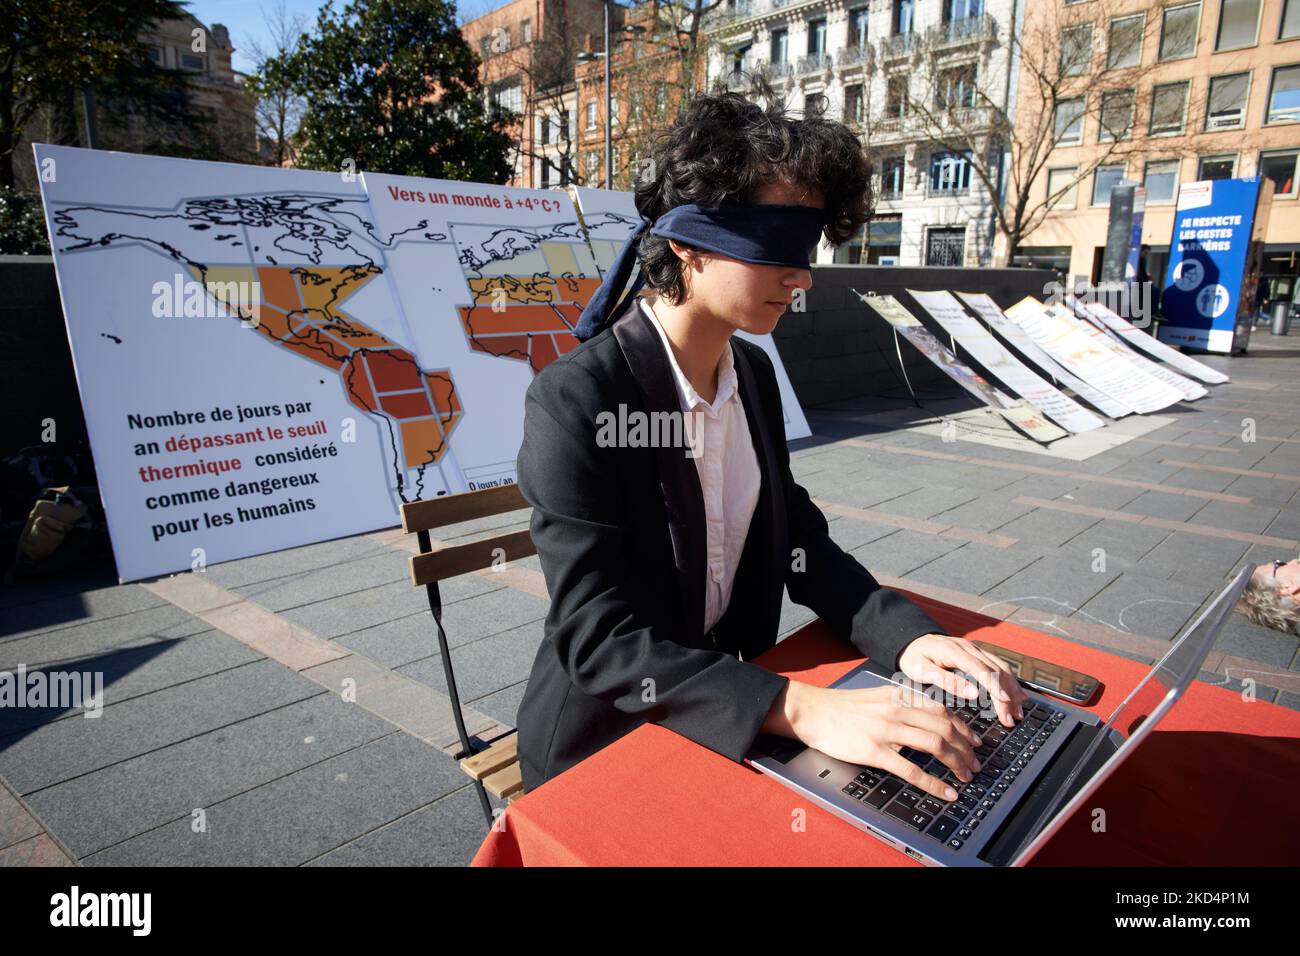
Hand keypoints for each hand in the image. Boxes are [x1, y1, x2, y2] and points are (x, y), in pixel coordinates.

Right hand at [795, 683, 982, 801]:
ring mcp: (887, 730)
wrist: (813, 712)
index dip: (964, 727)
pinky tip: (945, 792)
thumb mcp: (877, 697)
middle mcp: (897, 710)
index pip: (942, 710)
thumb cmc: (842, 707)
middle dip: (966, 748)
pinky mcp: (875, 751)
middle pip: (945, 727)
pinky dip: (933, 783)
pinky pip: (911, 769)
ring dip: (956, 762)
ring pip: (935, 745)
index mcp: (899, 696)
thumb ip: (902, 705)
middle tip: (975, 763)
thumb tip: (926, 720)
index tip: (975, 741)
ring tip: (965, 776)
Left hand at [896, 633, 1028, 727]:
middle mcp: (969, 648)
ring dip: (1012, 689)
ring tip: (1018, 711)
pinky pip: (999, 666)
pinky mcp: (978, 654)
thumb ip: (947, 681)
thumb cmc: (914, 658)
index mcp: (953, 650)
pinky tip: (1018, 695)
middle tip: (1010, 719)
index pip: (980, 668)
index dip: (994, 685)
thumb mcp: (922, 671)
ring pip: (1001, 668)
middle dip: (1006, 695)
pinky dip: (1010, 682)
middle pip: (995, 670)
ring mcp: (975, 650)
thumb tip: (974, 694)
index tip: (1004, 701)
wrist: (912, 642)